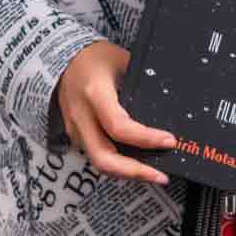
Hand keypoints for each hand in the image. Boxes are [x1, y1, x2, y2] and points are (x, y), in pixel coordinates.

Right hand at [56, 42, 176, 185]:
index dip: (146, 139)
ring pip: (99, 162)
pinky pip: (96, 155)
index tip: (169, 141)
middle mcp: (81, 116)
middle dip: (134, 172)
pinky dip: (118, 164)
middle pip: (103, 158)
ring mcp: (74, 129)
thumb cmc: (96, 58)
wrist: (63, 58)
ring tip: (154, 173)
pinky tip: (136, 163)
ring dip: (127, 172)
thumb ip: (142, 83)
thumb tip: (171, 104)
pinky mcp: (74, 135)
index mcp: (94, 94)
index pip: (119, 127)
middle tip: (161, 177)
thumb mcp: (123, 61)